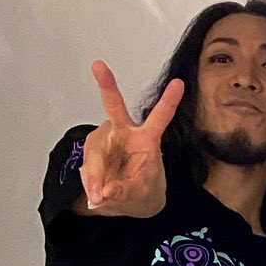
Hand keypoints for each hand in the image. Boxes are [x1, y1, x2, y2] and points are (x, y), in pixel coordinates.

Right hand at [80, 62, 185, 217]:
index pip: (159, 117)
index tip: (178, 83)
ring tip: (100, 196)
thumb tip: (106, 191)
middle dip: (107, 85)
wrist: (128, 199)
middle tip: (99, 66)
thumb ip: (125, 191)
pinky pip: (87, 166)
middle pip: (114, 107)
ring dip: (95, 176)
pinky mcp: (91, 150)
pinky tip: (96, 193)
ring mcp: (105, 139)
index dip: (169, 101)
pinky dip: (89, 182)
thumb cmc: (142, 188)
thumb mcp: (142, 193)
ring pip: (95, 152)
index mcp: (147, 139)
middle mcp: (124, 131)